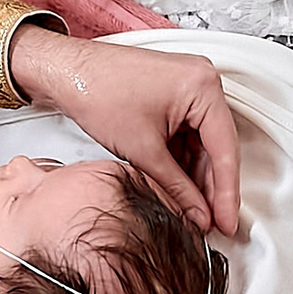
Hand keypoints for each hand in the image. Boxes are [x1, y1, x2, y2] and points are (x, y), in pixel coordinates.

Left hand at [7, 29, 240, 234]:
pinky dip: (182, 161)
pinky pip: (186, 134)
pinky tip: (180, 187)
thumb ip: (176, 187)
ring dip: (196, 177)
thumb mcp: (142, 149)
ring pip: (201, 143)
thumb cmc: (94, 90)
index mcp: (202, 86)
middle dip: (212, 188)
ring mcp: (187, 87)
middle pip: (216, 146)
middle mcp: (201, 81)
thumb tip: (197, 212)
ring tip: (195, 210)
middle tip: (214, 222)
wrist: (64, 71)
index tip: (227, 220)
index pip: (226, 149)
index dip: (227, 193)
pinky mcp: (172, 95)